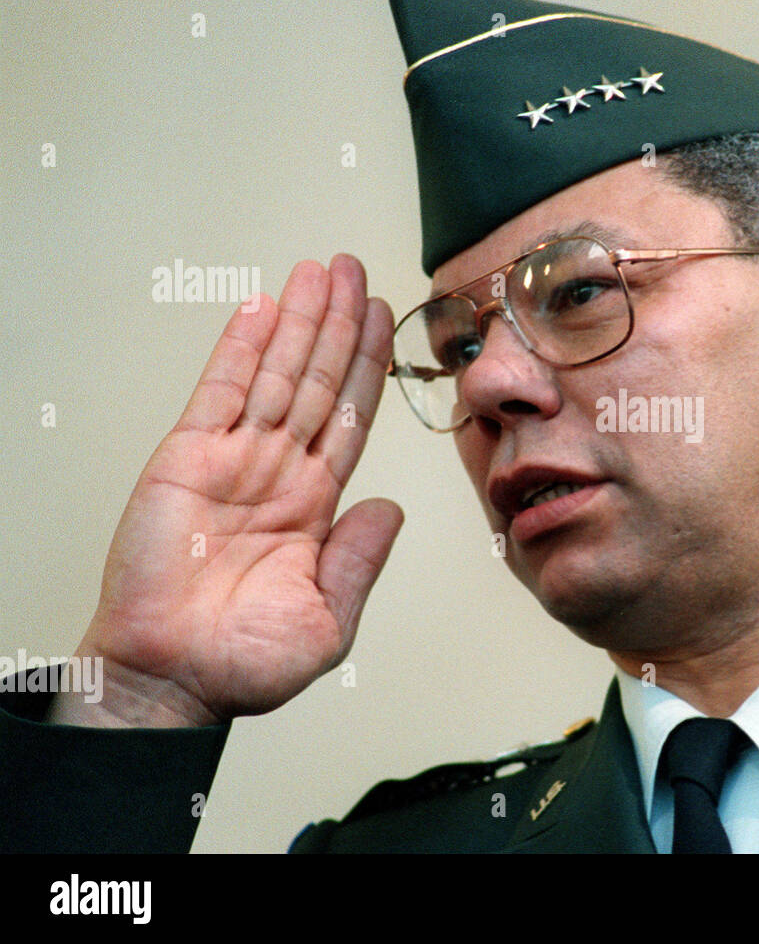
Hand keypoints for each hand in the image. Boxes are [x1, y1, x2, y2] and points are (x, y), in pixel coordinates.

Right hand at [49, 255, 402, 727]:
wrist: (173, 680)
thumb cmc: (243, 664)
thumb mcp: (328, 619)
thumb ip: (360, 559)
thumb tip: (391, 507)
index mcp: (314, 506)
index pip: (349, 418)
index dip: (368, 368)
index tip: (384, 320)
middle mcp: (277, 474)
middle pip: (317, 382)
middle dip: (338, 325)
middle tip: (355, 271)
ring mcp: (233, 462)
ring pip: (276, 374)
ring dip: (299, 322)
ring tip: (320, 272)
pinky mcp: (187, 459)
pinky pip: (220, 392)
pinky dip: (241, 348)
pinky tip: (262, 309)